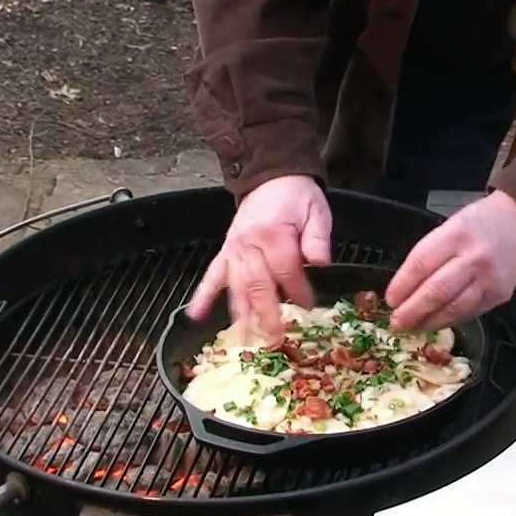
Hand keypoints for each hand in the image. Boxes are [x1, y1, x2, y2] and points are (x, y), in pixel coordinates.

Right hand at [187, 175, 331, 340]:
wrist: (272, 177)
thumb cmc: (298, 197)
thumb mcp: (317, 211)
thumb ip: (318, 238)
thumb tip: (319, 263)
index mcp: (273, 234)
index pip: (286, 270)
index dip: (298, 291)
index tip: (308, 307)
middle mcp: (249, 244)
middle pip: (257, 284)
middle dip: (267, 313)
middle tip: (276, 336)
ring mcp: (234, 249)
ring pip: (236, 286)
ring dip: (241, 314)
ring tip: (245, 338)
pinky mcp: (226, 252)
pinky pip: (211, 275)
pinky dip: (203, 295)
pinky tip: (195, 315)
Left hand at [385, 190, 515, 332]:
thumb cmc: (478, 223)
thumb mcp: (450, 226)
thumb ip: (429, 254)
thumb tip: (403, 289)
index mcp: (456, 234)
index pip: (422, 263)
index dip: (402, 285)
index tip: (389, 299)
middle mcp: (475, 258)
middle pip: (437, 291)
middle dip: (412, 311)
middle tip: (395, 322)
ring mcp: (490, 280)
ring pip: (453, 308)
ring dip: (428, 322)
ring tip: (411, 327)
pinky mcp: (499, 296)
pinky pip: (468, 313)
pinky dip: (448, 320)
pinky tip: (434, 323)